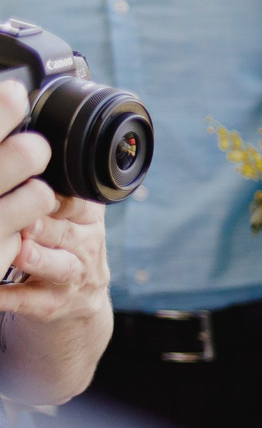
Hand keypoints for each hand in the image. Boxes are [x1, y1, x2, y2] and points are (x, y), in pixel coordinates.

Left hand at [0, 82, 110, 405]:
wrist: (75, 311)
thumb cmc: (54, 248)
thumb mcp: (63, 212)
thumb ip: (49, 181)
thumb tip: (14, 115)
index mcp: (82, 214)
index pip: (73, 192)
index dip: (54, 182)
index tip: (31, 164)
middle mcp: (83, 243)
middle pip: (68, 226)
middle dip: (44, 216)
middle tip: (23, 211)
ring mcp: (73, 276)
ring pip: (60, 264)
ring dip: (38, 256)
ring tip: (18, 247)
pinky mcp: (57, 307)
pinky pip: (35, 302)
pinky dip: (12, 297)